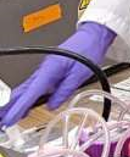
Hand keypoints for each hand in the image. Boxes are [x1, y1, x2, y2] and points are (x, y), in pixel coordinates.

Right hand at [0, 22, 115, 126]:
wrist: (93, 36)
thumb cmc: (88, 49)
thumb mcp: (79, 74)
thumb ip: (64, 90)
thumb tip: (53, 105)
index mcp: (50, 68)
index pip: (31, 92)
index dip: (19, 107)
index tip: (9, 119)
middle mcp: (44, 69)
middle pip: (23, 91)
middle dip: (10, 106)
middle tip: (2, 120)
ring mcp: (45, 70)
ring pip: (27, 89)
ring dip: (16, 103)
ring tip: (7, 116)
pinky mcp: (50, 71)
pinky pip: (35, 86)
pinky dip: (27, 97)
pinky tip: (25, 107)